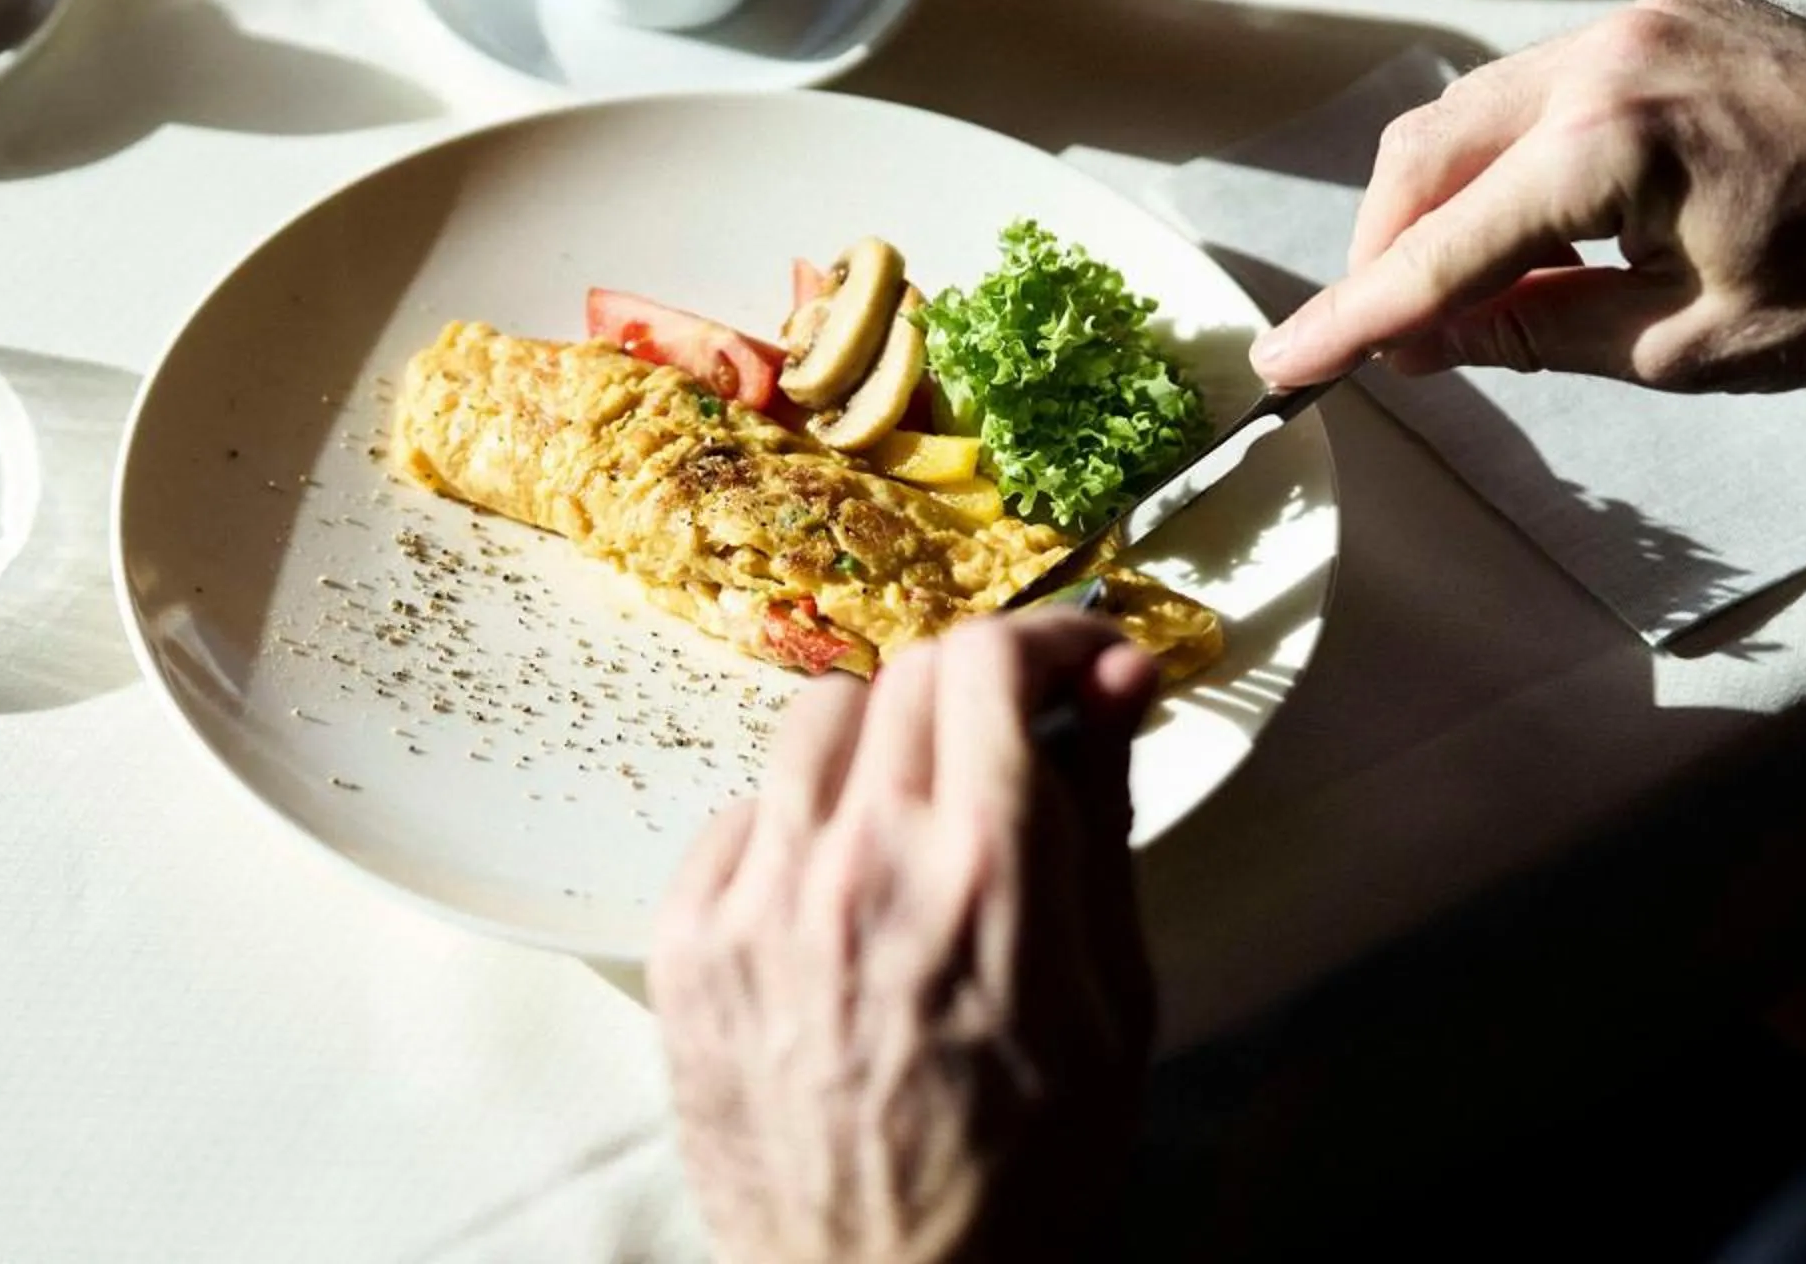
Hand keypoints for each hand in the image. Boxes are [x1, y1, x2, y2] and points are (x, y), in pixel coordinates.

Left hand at [649, 614, 1158, 1263]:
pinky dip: (797, 825)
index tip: (1078, 659)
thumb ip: (1105, 818)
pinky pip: (740, 810)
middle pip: (907, 672)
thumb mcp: (1114, 998)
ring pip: (814, 721)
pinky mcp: (687, 943)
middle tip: (1010, 740)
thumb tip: (1118, 676)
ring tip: (915, 815)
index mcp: (983, 876)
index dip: (1047, 636)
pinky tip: (835, 893)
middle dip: (977, 683)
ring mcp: (757, 900)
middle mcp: (858, 862)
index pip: (991, 660)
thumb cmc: (1028, 1168)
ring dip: (881, 740)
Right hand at [1250, 0, 1805, 393]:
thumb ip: (1537, 332)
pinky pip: (1552, 77)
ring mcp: (1646, 14)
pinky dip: (1522, 150)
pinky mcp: (1677, 6)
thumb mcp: (1685, 347)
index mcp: (1617, 141)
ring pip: (1481, 104)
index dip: (1358, 313)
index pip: (1447, 245)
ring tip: (1467, 287)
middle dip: (1389, 246)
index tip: (1287, 360)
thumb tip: (1428, 341)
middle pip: (1430, 148)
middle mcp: (1614, 51)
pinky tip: (1549, 215)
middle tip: (1387, 336)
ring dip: (1451, 197)